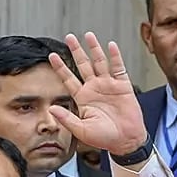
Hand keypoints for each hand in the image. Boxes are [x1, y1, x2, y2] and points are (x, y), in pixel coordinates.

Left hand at [48, 32, 147, 156]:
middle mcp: (95, 89)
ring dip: (94, 49)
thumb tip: (51, 109)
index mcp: (83, 98)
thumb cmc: (104, 138)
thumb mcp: (81, 130)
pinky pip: (118, 68)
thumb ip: (66, 119)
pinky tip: (110, 45)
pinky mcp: (122, 86)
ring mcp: (109, 86)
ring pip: (100, 62)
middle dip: (76, 51)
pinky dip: (115, 56)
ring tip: (88, 35)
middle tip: (69, 37)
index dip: (61, 67)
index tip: (52, 55)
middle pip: (83, 65)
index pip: (69, 79)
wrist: (126, 141)